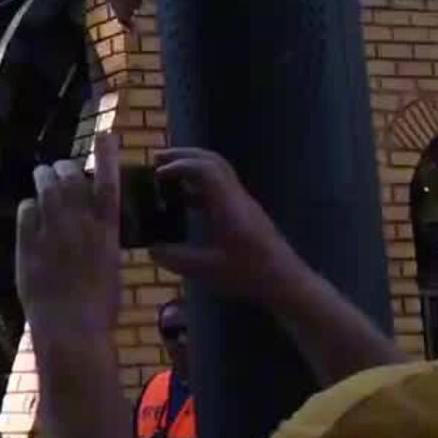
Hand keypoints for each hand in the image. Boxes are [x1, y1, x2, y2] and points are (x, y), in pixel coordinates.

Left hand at [15, 134, 121, 341]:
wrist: (72, 329)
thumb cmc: (99, 307)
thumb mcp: (110, 269)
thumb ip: (100, 243)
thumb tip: (92, 228)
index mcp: (108, 232)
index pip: (108, 183)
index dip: (107, 156)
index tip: (106, 135)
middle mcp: (81, 226)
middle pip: (71, 179)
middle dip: (64, 169)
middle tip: (59, 169)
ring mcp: (53, 233)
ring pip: (46, 189)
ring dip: (44, 178)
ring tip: (42, 176)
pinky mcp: (30, 244)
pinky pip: (26, 211)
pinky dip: (28, 207)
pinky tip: (30, 212)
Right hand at [149, 147, 307, 304]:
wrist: (285, 282)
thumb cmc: (249, 274)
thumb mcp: (206, 270)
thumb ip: (175, 257)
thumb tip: (151, 248)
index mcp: (228, 205)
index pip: (205, 169)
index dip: (179, 165)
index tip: (156, 173)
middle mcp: (236, 197)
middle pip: (212, 161)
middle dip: (184, 156)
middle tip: (157, 158)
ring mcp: (242, 204)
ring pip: (217, 172)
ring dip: (191, 168)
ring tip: (166, 175)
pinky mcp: (244, 213)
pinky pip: (219, 188)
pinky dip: (198, 186)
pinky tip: (183, 201)